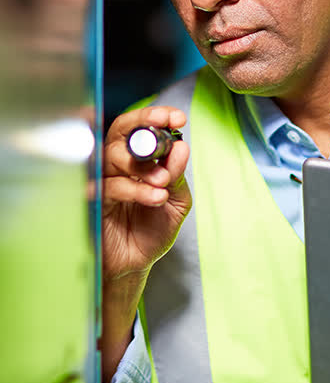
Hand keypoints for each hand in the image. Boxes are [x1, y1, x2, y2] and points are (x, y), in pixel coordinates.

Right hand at [103, 106, 191, 280]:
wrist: (136, 265)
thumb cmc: (152, 230)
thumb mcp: (176, 201)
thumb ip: (178, 175)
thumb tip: (181, 147)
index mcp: (139, 160)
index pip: (141, 128)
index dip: (156, 117)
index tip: (177, 117)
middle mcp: (118, 166)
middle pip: (121, 132)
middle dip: (144, 126)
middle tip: (166, 129)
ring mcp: (104, 182)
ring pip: (113, 156)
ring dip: (143, 166)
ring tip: (164, 181)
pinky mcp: (93, 202)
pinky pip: (108, 187)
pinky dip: (134, 189)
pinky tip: (155, 197)